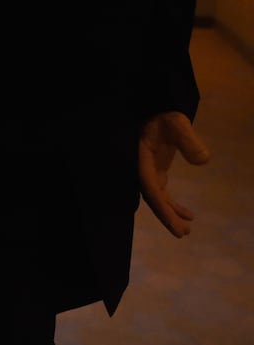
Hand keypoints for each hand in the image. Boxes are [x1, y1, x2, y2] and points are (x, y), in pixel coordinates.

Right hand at [138, 111, 209, 236]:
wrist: (157, 110)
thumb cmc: (164, 116)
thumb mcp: (178, 124)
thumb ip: (189, 141)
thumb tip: (204, 160)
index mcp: (142, 160)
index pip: (152, 190)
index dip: (163, 210)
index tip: (177, 227)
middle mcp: (141, 169)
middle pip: (153, 198)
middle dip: (167, 217)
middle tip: (183, 233)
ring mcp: (148, 171)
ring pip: (157, 198)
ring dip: (170, 214)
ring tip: (187, 229)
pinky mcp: (155, 171)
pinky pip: (162, 193)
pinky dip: (173, 205)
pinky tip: (189, 215)